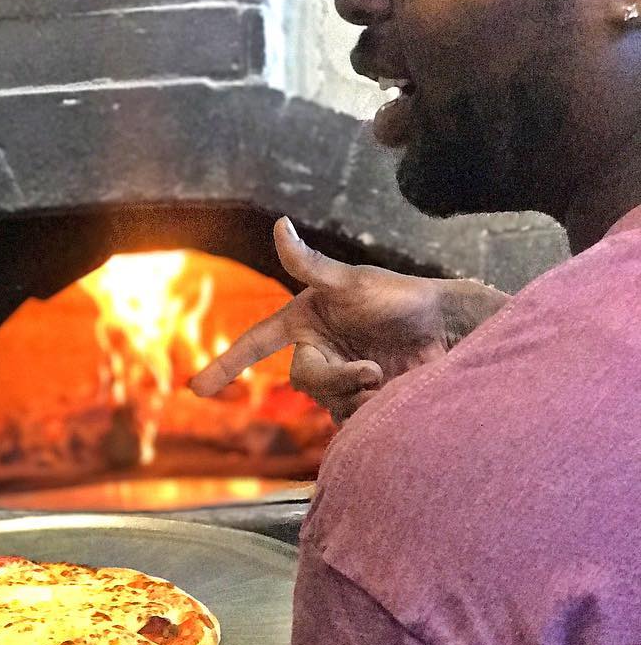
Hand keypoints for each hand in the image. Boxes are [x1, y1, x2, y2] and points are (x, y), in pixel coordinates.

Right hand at [190, 218, 507, 421]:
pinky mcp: (358, 402)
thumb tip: (280, 226)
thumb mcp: (352, 281)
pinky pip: (348, 418)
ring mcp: (337, 380)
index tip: (197, 388)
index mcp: (303, 322)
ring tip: (388, 377)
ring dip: (358, 394)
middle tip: (372, 372)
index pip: (255, 344)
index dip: (226, 364)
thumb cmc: (400, 297)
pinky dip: (368, 409)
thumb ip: (310, 263)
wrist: (448, 331)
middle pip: (303, 380)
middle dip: (336, 378)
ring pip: (327, 402)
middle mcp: (316, 352)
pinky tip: (391, 393)